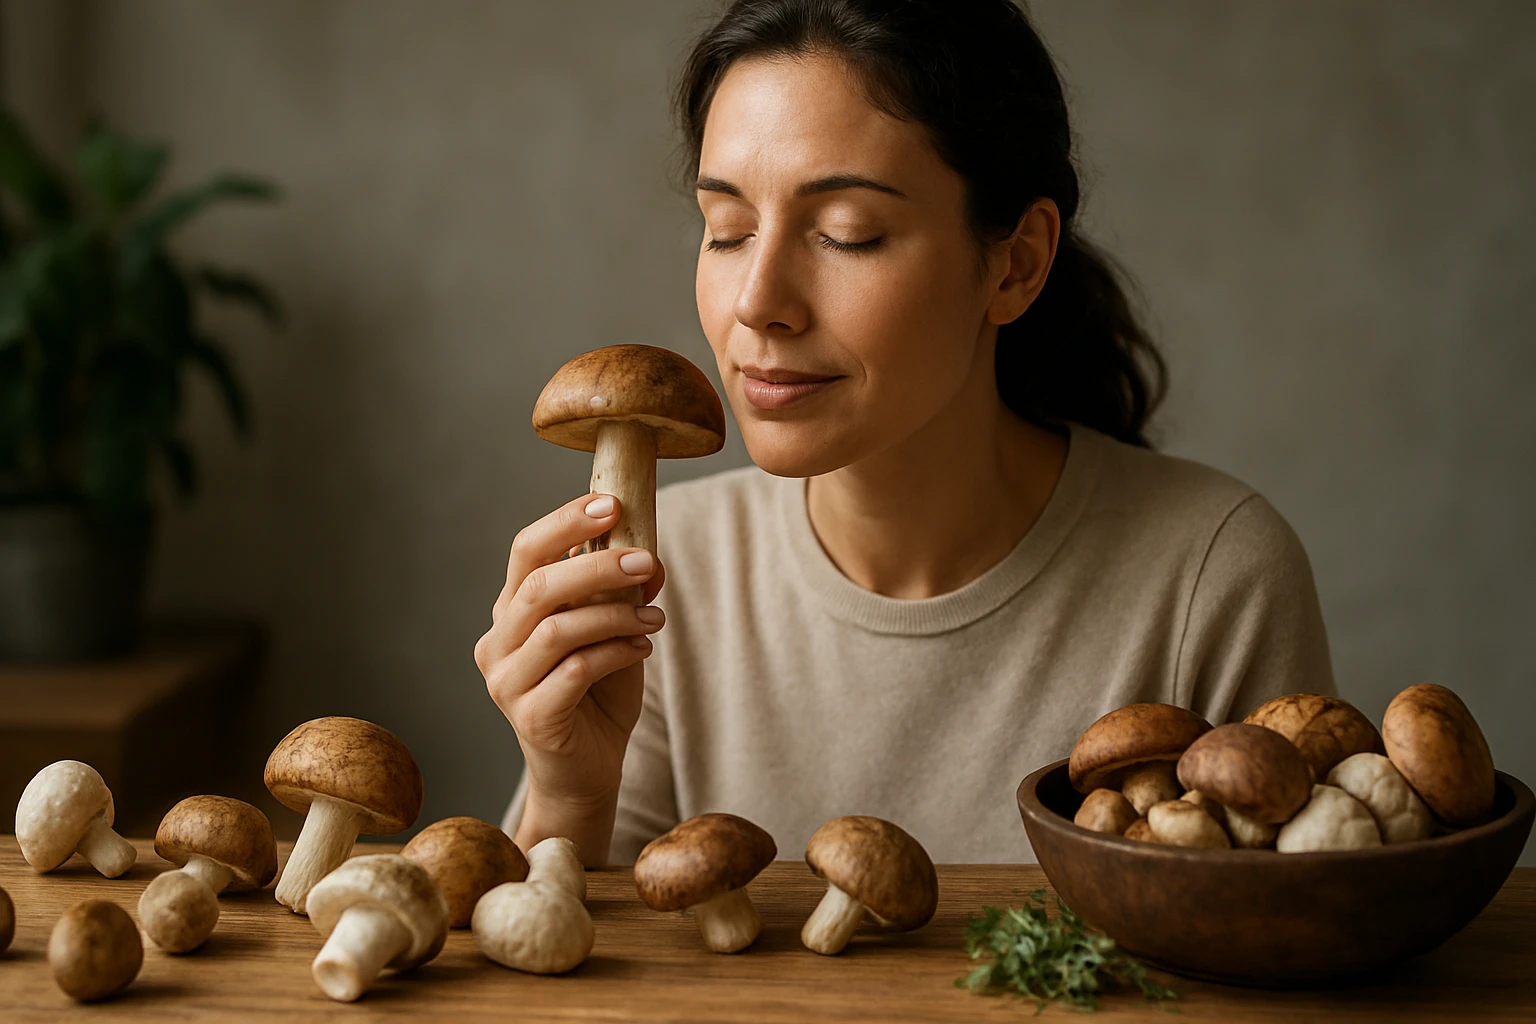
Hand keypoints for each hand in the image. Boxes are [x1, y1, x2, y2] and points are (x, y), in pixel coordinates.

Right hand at [474, 493, 665, 854]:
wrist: (586, 771)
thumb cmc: (597, 695)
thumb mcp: (615, 633)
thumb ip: (621, 596)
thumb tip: (649, 554)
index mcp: (512, 611)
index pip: (526, 550)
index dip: (565, 521)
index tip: (612, 503)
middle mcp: (499, 642)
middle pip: (538, 584)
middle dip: (596, 565)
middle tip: (646, 560)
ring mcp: (507, 682)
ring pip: (557, 627)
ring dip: (615, 614)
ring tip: (655, 617)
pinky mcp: (530, 717)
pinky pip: (574, 671)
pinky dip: (615, 651)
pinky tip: (642, 646)